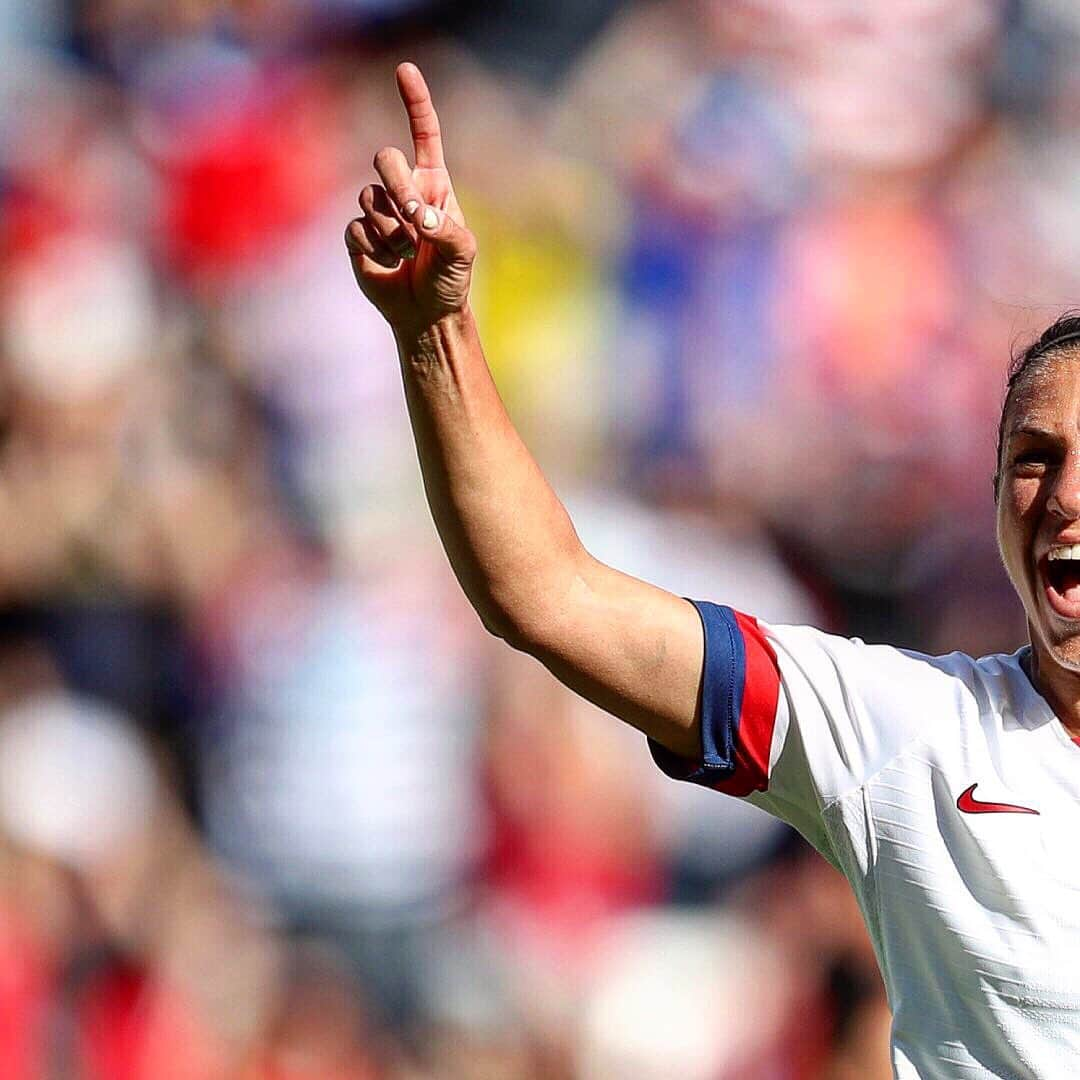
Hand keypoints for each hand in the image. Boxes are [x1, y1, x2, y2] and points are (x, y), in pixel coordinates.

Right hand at [345, 63, 475, 337]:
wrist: (427, 313)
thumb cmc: (450, 279)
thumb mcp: (462, 253)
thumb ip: (446, 230)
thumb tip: (419, 218)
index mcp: (433, 184)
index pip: (424, 134)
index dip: (415, 101)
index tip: (405, 70)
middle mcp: (404, 191)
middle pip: (385, 159)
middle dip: (398, 187)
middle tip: (415, 220)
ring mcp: (379, 212)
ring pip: (368, 198)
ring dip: (390, 230)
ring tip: (406, 253)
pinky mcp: (358, 236)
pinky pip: (355, 228)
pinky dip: (373, 249)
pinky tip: (388, 263)